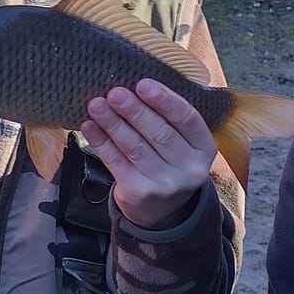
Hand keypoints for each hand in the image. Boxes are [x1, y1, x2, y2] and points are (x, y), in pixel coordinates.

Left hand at [81, 79, 215, 230]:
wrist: (160, 210)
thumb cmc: (168, 162)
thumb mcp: (181, 144)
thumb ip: (167, 119)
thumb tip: (133, 85)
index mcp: (204, 148)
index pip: (188, 120)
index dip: (165, 101)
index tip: (143, 84)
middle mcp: (189, 168)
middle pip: (160, 134)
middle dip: (135, 110)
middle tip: (115, 92)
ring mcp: (165, 184)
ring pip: (135, 147)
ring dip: (113, 123)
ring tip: (96, 105)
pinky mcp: (139, 193)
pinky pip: (116, 161)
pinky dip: (101, 141)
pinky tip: (89, 126)